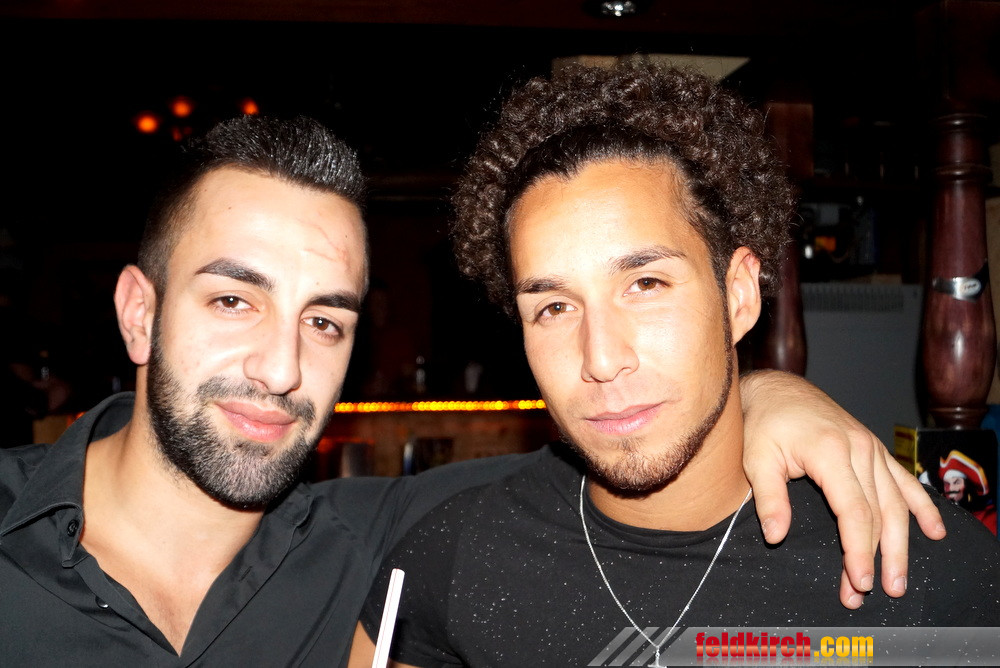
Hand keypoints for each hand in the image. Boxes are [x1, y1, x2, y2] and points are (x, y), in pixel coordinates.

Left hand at [738, 369, 946, 607]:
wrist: (775, 389)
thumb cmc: (763, 422)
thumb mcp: (755, 458)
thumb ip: (768, 498)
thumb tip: (776, 536)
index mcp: (831, 451)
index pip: (854, 511)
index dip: (859, 550)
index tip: (859, 580)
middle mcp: (859, 448)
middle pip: (879, 512)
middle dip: (879, 556)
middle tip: (876, 591)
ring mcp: (870, 447)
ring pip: (896, 502)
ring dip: (900, 543)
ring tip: (899, 579)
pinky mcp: (872, 448)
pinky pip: (903, 480)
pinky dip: (921, 507)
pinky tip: (934, 531)